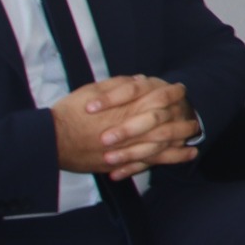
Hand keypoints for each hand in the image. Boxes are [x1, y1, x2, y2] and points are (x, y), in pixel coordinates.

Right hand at [52, 76, 198, 177]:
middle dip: (182, 123)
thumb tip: (139, 80)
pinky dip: (165, 161)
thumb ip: (119, 85)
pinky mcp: (119, 163)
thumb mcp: (94, 90)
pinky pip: (148, 163)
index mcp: (126, 106)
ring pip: (161, 146)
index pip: (158, 98)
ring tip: (194, 143)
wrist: (50, 140)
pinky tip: (178, 159)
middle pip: (165, 124)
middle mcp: (131, 127)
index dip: (172, 94)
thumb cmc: (69, 112)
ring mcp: (126, 148)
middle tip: (194, 123)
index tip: (182, 91)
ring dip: (179, 143)